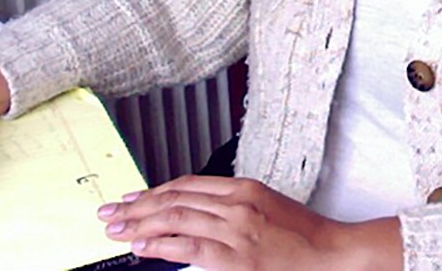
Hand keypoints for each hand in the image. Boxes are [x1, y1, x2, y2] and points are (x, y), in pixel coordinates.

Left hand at [98, 175, 401, 270]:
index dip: (154, 191)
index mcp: (244, 187)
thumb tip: (193, 212)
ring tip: (117, 230)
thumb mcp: (267, 206)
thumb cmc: (304, 234)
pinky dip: (162, 246)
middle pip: (175, 198)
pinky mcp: (237, 257)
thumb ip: (232, 206)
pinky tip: (142, 247)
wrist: (332, 253)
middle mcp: (237, 203)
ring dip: (140, 224)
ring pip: (176, 218)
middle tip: (110, 213)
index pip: (187, 184)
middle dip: (137, 205)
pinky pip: (190, 247)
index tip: (131, 198)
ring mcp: (236, 229)